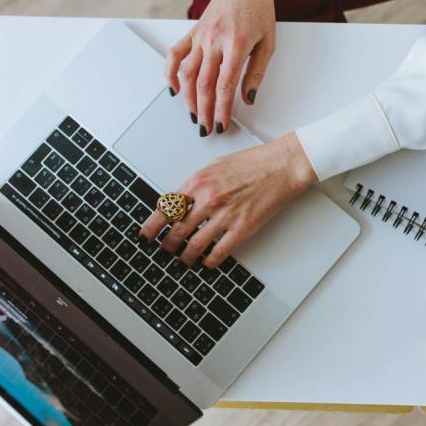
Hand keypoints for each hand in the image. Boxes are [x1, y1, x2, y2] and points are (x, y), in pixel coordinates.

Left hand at [139, 132, 316, 267]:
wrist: (280, 166)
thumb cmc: (252, 163)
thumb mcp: (215, 166)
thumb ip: (196, 185)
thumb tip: (181, 202)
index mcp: (197, 182)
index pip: (165, 209)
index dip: (151, 227)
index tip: (145, 236)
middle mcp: (208, 199)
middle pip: (177, 230)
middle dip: (167, 245)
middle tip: (164, 251)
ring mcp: (225, 215)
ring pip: (194, 244)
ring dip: (185, 256)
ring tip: (184, 260)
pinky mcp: (242, 228)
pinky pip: (219, 251)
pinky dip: (209, 260)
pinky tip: (207, 262)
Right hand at [166, 0, 275, 135]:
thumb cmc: (259, 11)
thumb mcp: (268, 44)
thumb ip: (256, 73)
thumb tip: (248, 99)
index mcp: (236, 45)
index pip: (225, 86)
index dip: (222, 110)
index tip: (222, 124)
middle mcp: (214, 40)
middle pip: (203, 84)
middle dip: (204, 111)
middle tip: (206, 128)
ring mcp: (200, 36)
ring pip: (186, 73)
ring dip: (188, 99)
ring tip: (194, 115)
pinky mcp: (192, 32)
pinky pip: (175, 54)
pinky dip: (170, 73)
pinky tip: (173, 89)